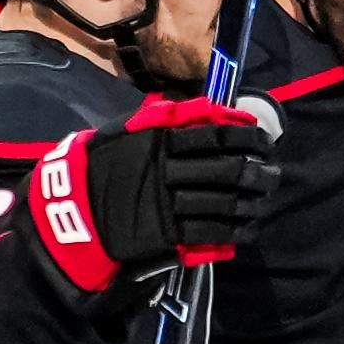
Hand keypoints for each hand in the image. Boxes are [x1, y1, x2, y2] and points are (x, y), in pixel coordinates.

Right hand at [27, 96, 278, 291]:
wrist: (71, 210)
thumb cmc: (100, 166)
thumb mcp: (125, 131)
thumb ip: (164, 118)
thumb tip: (208, 109)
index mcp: (161, 141)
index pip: (216, 135)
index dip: (247, 138)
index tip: (263, 140)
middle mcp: (169, 171)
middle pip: (229, 170)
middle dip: (258, 172)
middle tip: (273, 174)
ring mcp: (170, 205)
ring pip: (225, 203)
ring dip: (251, 203)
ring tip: (263, 200)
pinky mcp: (167, 235)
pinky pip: (211, 232)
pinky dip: (234, 231)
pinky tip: (246, 228)